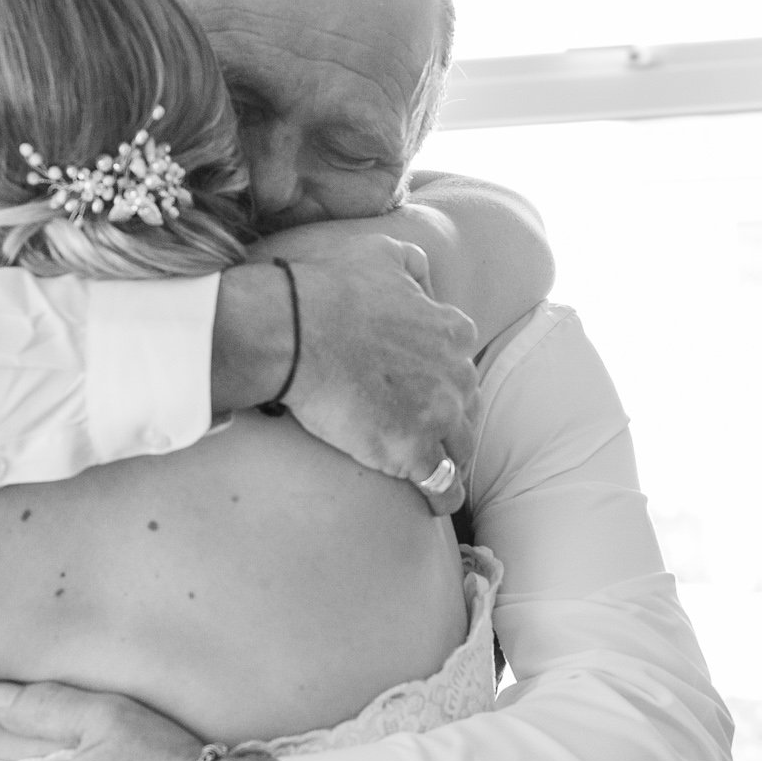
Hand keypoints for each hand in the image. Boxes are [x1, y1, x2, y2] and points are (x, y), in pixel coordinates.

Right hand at [247, 228, 479, 514]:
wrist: (295, 332)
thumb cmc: (330, 290)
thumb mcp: (382, 255)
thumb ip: (413, 265)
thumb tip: (424, 277)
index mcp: (453, 330)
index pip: (461, 363)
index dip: (445, 381)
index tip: (428, 391)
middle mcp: (456, 374)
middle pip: (466, 408)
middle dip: (451, 421)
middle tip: (428, 434)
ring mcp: (437, 416)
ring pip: (460, 448)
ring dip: (451, 461)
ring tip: (437, 473)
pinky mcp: (412, 451)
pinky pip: (443, 485)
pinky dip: (442, 497)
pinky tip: (435, 505)